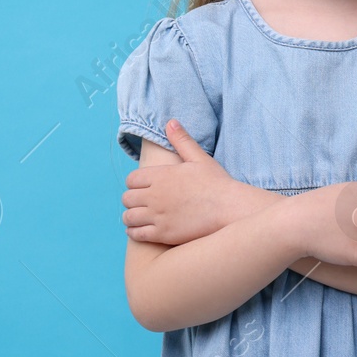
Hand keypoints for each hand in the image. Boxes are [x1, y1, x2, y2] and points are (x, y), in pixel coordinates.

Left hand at [122, 120, 245, 244]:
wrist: (230, 208)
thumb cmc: (217, 182)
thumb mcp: (199, 158)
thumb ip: (182, 140)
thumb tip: (170, 122)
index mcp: (161, 175)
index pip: (131, 179)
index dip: (135, 183)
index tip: (143, 187)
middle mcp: (154, 195)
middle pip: (127, 198)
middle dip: (132, 199)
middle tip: (142, 202)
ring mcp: (157, 215)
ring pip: (128, 217)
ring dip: (131, 216)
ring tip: (139, 217)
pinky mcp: (162, 233)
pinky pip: (136, 234)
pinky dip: (134, 232)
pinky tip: (142, 230)